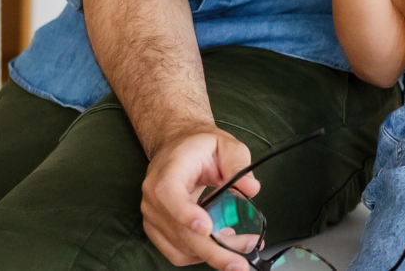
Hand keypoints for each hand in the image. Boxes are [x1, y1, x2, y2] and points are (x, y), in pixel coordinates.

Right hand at [140, 126, 259, 270]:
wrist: (178, 148)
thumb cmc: (201, 147)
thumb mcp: (226, 145)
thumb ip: (239, 164)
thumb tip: (251, 188)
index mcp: (168, 172)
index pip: (169, 194)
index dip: (186, 214)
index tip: (206, 228)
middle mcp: (154, 198)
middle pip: (178, 231)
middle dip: (211, 251)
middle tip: (239, 263)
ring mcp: (154, 217)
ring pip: (180, 247)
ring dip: (212, 255)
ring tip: (242, 251)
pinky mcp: (159, 230)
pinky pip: (177, 252)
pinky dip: (201, 255)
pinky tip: (223, 247)